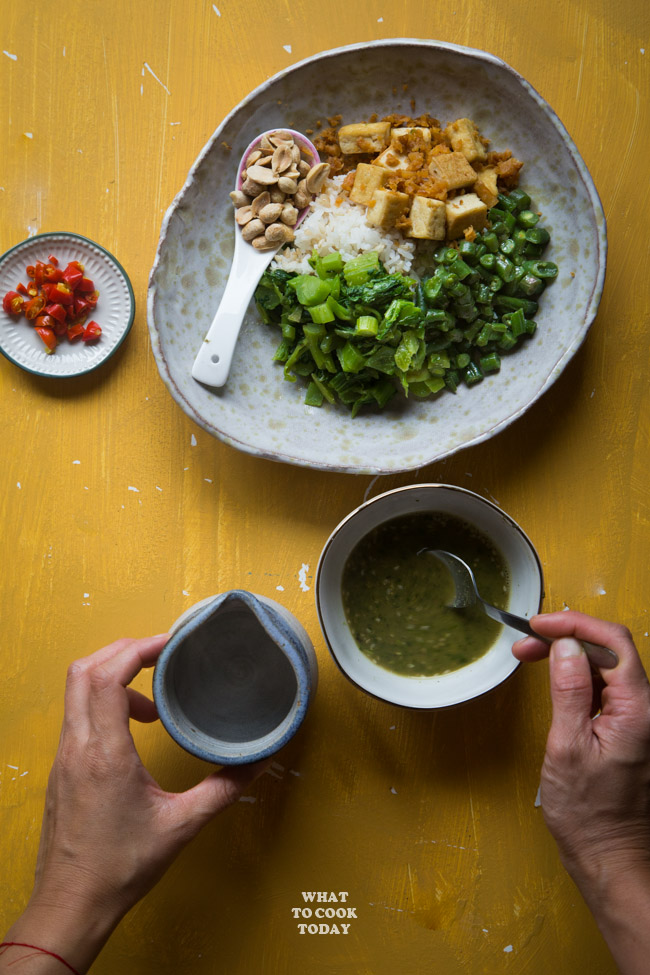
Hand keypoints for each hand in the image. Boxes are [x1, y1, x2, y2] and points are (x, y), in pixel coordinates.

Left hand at [2, 635, 266, 973]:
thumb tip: (258, 763)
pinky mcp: (62, 769)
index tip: (169, 643)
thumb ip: (223, 789)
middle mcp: (77, 748)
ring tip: (153, 704)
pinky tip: (133, 729)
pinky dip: (104, 704)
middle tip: (160, 656)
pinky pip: (78, 716)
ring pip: (77, 692)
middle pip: (84, 671)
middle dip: (123, 652)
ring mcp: (64, 758)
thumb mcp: (182, 826)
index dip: (137, 648)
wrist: (72, 905)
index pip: (107, 676)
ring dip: (113, 679)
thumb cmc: (119, 868)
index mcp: (104, 754)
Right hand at [513, 612, 649, 973]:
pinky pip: (606, 689)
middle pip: (611, 652)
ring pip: (607, 667)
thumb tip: (566, 646)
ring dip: (570, 655)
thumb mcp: (568, 747)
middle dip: (567, 638)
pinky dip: (578, 676)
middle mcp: (646, 710)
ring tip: (530, 656)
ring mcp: (639, 719)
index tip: (539, 625)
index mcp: (638, 710)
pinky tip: (554, 678)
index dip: (576, 625)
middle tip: (524, 644)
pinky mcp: (629, 729)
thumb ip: (569, 691)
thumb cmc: (588, 813)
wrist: (610, 857)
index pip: (615, 643)